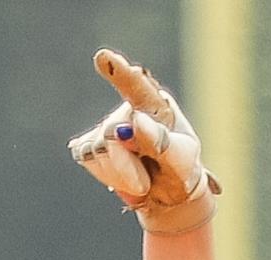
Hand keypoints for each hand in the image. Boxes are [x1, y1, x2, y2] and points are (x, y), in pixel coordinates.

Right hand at [67, 48, 220, 233]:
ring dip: (120, 175)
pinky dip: (108, 176)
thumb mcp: (182, 158)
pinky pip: (89, 160)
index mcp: (153, 104)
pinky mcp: (88, 144)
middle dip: (128, 166)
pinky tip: (123, 176)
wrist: (169, 191)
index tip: (103, 58)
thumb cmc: (180, 167)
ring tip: (140, 178)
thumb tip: (135, 120)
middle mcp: (126, 108)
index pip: (135, 86)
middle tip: (146, 182)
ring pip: (97, 151)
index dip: (118, 72)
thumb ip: (161, 142)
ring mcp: (104, 126)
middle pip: (110, 134)